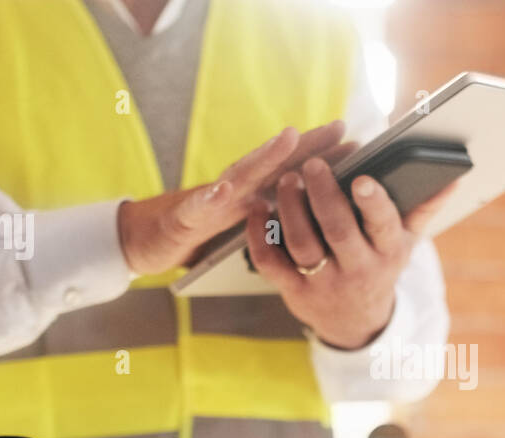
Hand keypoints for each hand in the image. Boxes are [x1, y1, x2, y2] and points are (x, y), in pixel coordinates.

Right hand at [116, 121, 348, 273]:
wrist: (147, 242)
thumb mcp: (242, 223)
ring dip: (263, 157)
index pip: (292, 170)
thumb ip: (269, 211)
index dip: (323, 154)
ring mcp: (209, 200)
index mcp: (252, 194)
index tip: (357, 140)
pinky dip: (207, 198)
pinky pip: (196, 208)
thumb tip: (311, 204)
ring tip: (287, 139)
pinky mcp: (183, 219)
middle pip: (274, 163)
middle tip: (337, 128)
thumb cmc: (199, 232)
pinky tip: (221, 190)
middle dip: (306, 145)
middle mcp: (234, 189)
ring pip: (239, 176)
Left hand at [244, 157, 455, 349]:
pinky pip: (271, 263)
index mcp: (387, 251)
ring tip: (285, 179)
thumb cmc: (379, 266)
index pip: (382, 225)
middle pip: (337, 231)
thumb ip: (425, 207)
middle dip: (323, 195)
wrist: (355, 321)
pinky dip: (259, 235)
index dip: (372, 203)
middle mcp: (357, 269)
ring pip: (302, 244)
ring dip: (290, 209)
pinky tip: (257, 209)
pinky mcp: (294, 290)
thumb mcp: (405, 242)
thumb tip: (453, 177)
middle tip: (311, 165)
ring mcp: (323, 282)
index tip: (362, 179)